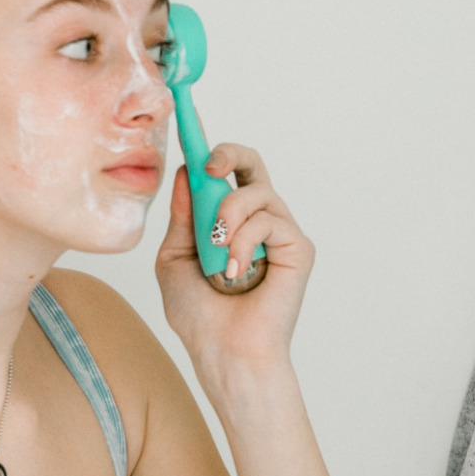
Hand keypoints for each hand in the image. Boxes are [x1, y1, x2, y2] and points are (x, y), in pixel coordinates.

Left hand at [154, 146, 311, 379]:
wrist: (223, 352)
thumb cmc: (200, 315)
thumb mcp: (175, 257)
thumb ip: (183, 216)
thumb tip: (188, 171)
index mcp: (227, 221)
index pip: (222, 174)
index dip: (208, 148)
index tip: (188, 122)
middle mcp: (257, 221)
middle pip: (252, 164)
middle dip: (229, 154)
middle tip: (210, 165)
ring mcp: (281, 233)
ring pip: (257, 193)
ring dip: (228, 216)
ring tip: (217, 252)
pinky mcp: (299, 248)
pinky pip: (270, 221)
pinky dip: (244, 243)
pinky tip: (234, 272)